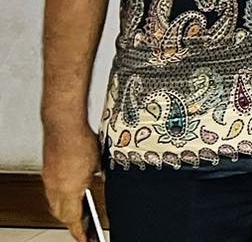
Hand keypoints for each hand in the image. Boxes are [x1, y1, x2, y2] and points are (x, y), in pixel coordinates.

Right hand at [41, 119, 97, 241]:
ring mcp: (49, 180)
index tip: (86, 239)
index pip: (72, 219)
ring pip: (55, 203)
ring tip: (81, 212)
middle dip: (73, 223)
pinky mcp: (47, 172)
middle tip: (85, 228)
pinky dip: (62, 196)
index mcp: (69, 188)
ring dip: (67, 209)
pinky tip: (74, 193)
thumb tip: (101, 182)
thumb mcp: (98, 163)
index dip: (79, 232)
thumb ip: (98, 177)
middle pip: (61, 214)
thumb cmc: (81, 140)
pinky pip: (53, 191)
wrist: (63, 124)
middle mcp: (55, 187)